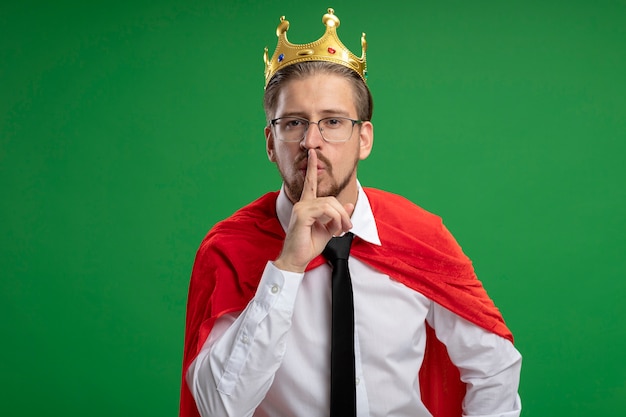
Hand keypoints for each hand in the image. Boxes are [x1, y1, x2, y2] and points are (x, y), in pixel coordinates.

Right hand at [274, 149, 353, 272]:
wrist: (297, 259)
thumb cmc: (309, 245)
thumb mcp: (329, 229)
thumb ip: (338, 216)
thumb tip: (350, 203)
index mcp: (307, 204)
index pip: (310, 183)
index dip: (311, 167)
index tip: (312, 153)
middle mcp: (303, 203)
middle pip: (331, 198)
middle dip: (343, 213)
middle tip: (347, 228)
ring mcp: (301, 207)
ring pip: (330, 204)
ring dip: (341, 218)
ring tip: (341, 231)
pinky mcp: (302, 214)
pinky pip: (325, 210)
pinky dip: (335, 220)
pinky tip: (333, 230)